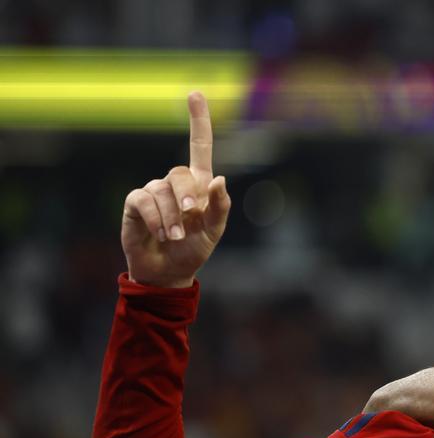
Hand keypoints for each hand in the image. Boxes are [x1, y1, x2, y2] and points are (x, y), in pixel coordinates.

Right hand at [121, 92, 230, 287]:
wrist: (169, 271)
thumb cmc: (194, 249)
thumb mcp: (214, 231)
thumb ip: (220, 207)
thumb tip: (219, 179)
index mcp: (199, 185)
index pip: (199, 146)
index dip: (198, 121)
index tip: (195, 93)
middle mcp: (175, 183)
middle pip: (181, 173)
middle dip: (188, 196)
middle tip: (192, 218)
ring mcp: (154, 191)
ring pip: (162, 190)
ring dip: (171, 217)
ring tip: (174, 237)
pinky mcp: (136, 203)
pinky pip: (144, 201)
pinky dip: (156, 219)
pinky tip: (160, 233)